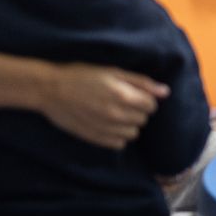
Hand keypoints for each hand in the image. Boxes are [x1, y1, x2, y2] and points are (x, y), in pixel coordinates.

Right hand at [43, 64, 166, 149]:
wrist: (50, 90)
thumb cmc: (82, 75)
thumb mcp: (113, 72)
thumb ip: (141, 83)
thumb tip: (165, 92)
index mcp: (123, 96)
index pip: (152, 106)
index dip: (145, 99)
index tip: (134, 94)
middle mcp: (117, 115)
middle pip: (143, 119)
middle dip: (138, 110)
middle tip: (122, 101)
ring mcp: (106, 129)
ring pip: (133, 133)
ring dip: (129, 124)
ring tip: (114, 113)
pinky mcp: (95, 139)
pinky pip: (119, 144)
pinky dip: (117, 135)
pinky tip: (107, 124)